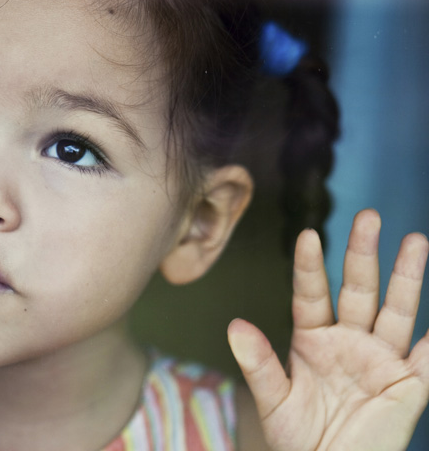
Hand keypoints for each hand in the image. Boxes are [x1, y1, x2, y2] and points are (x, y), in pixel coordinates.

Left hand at [228, 209, 428, 450]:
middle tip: (368, 216)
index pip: (311, 294)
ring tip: (415, 240)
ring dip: (406, 277)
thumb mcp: (273, 400)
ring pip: (397, 310)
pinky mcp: (408, 384)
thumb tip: (234, 326)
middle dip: (362, 254)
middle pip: (358, 290)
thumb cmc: (298, 438)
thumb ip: (258, 363)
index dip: (309, 267)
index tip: (307, 235)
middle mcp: (348, 340)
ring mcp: (380, 359)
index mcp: (313, 339)